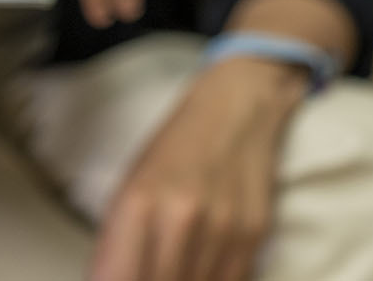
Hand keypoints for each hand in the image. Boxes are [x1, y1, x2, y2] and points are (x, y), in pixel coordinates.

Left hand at [91, 58, 305, 280]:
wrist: (238, 109)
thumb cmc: (173, 152)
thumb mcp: (129, 192)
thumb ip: (118, 249)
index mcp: (137, 204)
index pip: (118, 280)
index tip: (123, 278)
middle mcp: (181, 217)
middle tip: (149, 270)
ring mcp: (223, 227)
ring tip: (176, 267)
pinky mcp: (255, 233)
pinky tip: (200, 270)